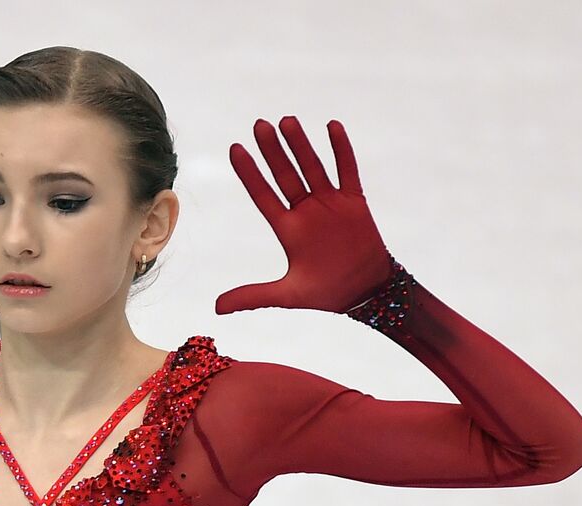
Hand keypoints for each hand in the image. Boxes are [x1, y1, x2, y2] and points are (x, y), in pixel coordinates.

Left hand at [215, 116, 391, 314]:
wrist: (365, 293)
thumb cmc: (325, 292)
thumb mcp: (285, 295)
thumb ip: (252, 296)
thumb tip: (215, 308)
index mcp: (287, 228)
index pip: (263, 194)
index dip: (249, 173)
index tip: (235, 149)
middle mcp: (305, 211)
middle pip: (285, 174)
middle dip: (272, 151)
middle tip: (259, 125)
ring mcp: (330, 203)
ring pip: (313, 167)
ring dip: (301, 145)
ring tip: (287, 121)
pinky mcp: (355, 202)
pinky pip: (347, 171)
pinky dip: (340, 150)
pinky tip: (331, 126)